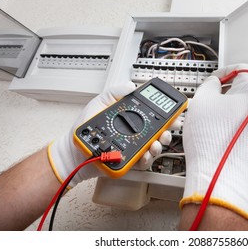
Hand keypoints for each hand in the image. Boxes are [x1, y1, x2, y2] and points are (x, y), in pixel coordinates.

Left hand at [48, 82, 171, 186]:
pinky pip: (143, 162)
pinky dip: (147, 159)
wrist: (74, 148)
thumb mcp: (100, 103)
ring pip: (154, 148)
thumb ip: (115, 92)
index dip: (166, 115)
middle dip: (167, 131)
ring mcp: (133, 149)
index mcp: (131, 120)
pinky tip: (146, 153)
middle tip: (169, 128)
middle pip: (158, 132)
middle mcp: (135, 134)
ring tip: (157, 142)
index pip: (153, 116)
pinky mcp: (129, 162)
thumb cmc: (86, 126)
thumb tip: (131, 86)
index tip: (173, 113)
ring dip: (159, 145)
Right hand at [180, 63, 247, 229]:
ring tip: (214, 124)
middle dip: (228, 93)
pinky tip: (223, 136)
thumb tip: (215, 84)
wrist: (223, 180)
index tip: (214, 80)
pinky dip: (239, 126)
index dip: (222, 72)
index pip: (241, 69)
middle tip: (210, 102)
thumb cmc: (214, 143)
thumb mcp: (202, 101)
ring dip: (233, 110)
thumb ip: (210, 83)